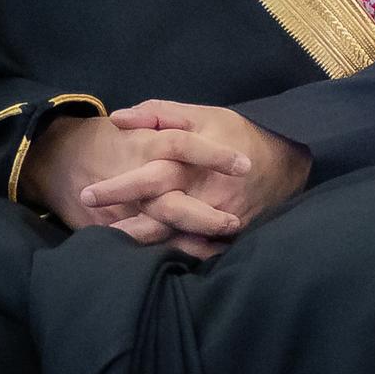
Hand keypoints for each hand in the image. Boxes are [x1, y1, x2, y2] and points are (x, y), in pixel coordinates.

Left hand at [24, 101, 309, 257]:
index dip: (117, 188)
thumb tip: (118, 119)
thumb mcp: (201, 114)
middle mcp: (202, 193)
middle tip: (95, 233)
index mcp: (190, 162)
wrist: (287, 159)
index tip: (87, 195)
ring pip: (174, 237)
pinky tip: (150, 258)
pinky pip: (196, 248)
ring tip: (113, 251)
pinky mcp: (228, 233)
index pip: (149, 177)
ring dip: (144, 244)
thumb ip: (159, 114)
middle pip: (158, 216)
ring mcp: (216, 216)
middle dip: (126, 226)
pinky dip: (173, 253)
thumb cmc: (238, 133)